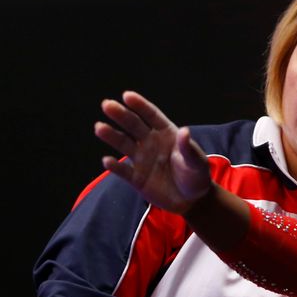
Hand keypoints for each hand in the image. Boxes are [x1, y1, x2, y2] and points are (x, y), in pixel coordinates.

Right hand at [94, 91, 211, 213]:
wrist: (192, 200)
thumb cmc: (197, 175)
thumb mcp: (197, 162)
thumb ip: (188, 148)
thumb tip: (185, 130)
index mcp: (167, 134)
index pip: (152, 116)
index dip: (140, 106)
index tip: (127, 95)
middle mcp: (151, 143)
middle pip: (133, 126)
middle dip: (121, 115)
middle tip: (107, 105)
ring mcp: (142, 159)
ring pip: (124, 144)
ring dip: (112, 136)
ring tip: (99, 128)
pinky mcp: (137, 178)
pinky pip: (123, 171)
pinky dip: (115, 166)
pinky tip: (107, 160)